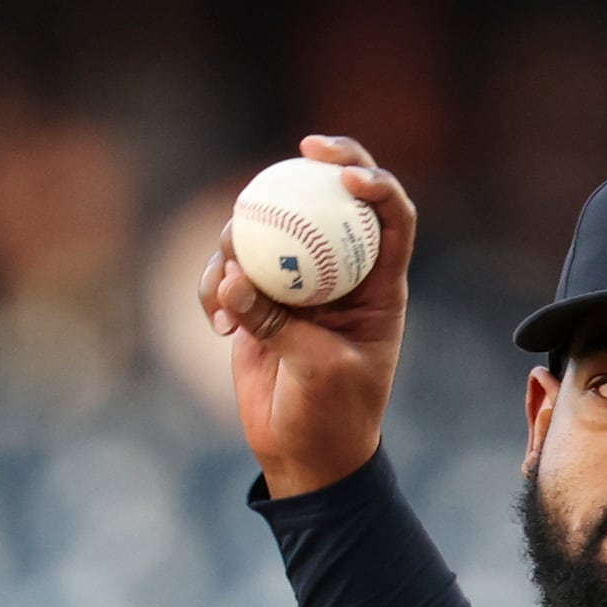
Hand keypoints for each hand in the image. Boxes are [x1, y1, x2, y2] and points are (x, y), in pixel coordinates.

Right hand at [197, 135, 417, 497]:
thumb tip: (232, 279)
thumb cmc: (332, 416)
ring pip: (268, 230)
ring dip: (241, 246)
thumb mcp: (317, 370)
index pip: (391, 219)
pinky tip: (217, 324)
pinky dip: (216, 288)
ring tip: (230, 294)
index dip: (377, 184)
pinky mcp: (257, 300)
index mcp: (379, 286)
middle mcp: (340, 273)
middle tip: (296, 153)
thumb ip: (279, 323)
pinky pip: (229, 271)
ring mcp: (296, 282)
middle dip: (317, 166)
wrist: (303, 453)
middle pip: (332, 200)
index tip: (346, 175)